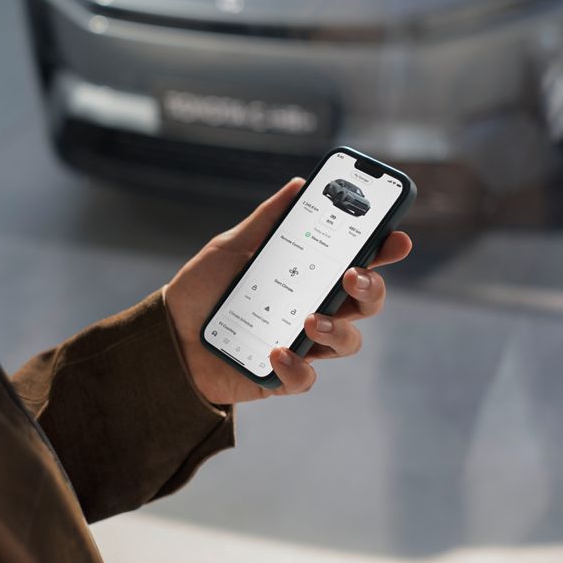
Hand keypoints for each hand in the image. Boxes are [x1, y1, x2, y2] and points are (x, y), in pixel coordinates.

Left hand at [162, 177, 413, 405]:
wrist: (166, 337)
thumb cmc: (204, 289)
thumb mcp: (231, 247)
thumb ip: (267, 221)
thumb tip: (299, 184)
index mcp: (311, 274)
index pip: (359, 260)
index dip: (384, 250)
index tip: (396, 238)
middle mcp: (316, 308)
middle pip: (366, 301)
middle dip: (371, 288)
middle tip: (352, 276)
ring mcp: (303, 344)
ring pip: (348, 341)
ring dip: (338, 329)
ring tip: (310, 318)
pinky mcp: (283, 376)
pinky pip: (307, 378)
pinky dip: (297, 367)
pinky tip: (277, 351)